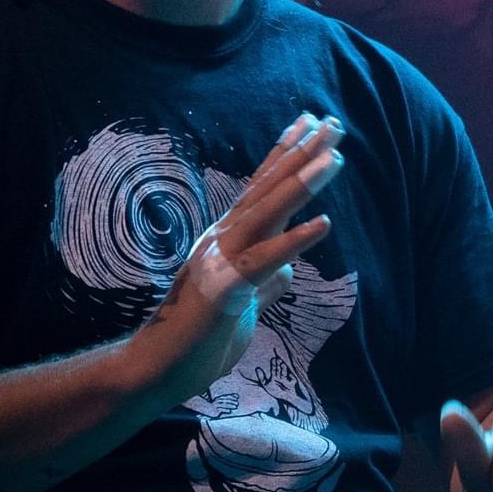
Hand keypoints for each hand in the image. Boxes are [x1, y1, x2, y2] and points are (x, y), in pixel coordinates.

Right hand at [129, 114, 342, 405]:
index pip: (263, 188)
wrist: (158, 367)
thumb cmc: (199, 337)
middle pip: (269, 189)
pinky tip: (322, 224)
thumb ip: (266, 283)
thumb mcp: (244, 304)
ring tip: (334, 159)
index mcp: (228, 239)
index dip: (288, 155)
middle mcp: (224, 239)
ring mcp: (222, 260)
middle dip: (303, 155)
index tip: (312, 123)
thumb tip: (288, 270)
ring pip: (267, 214)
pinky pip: (264, 261)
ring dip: (301, 185)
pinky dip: (293, 241)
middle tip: (333, 123)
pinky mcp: (225, 289)